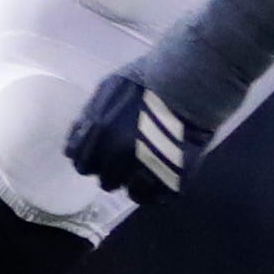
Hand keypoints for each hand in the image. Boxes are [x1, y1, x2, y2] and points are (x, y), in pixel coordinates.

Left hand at [62, 0, 273, 204]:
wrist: (195, 75)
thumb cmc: (153, 75)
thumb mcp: (110, 87)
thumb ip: (91, 115)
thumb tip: (80, 136)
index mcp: (96, 131)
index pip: (79, 160)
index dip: (91, 157)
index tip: (103, 152)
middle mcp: (115, 154)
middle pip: (103, 179)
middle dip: (114, 169)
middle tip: (132, 156)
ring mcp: (143, 167)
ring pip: (129, 193)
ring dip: (137, 181)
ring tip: (151, 165)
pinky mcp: (171, 176)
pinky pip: (155, 198)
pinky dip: (158, 191)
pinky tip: (164, 175)